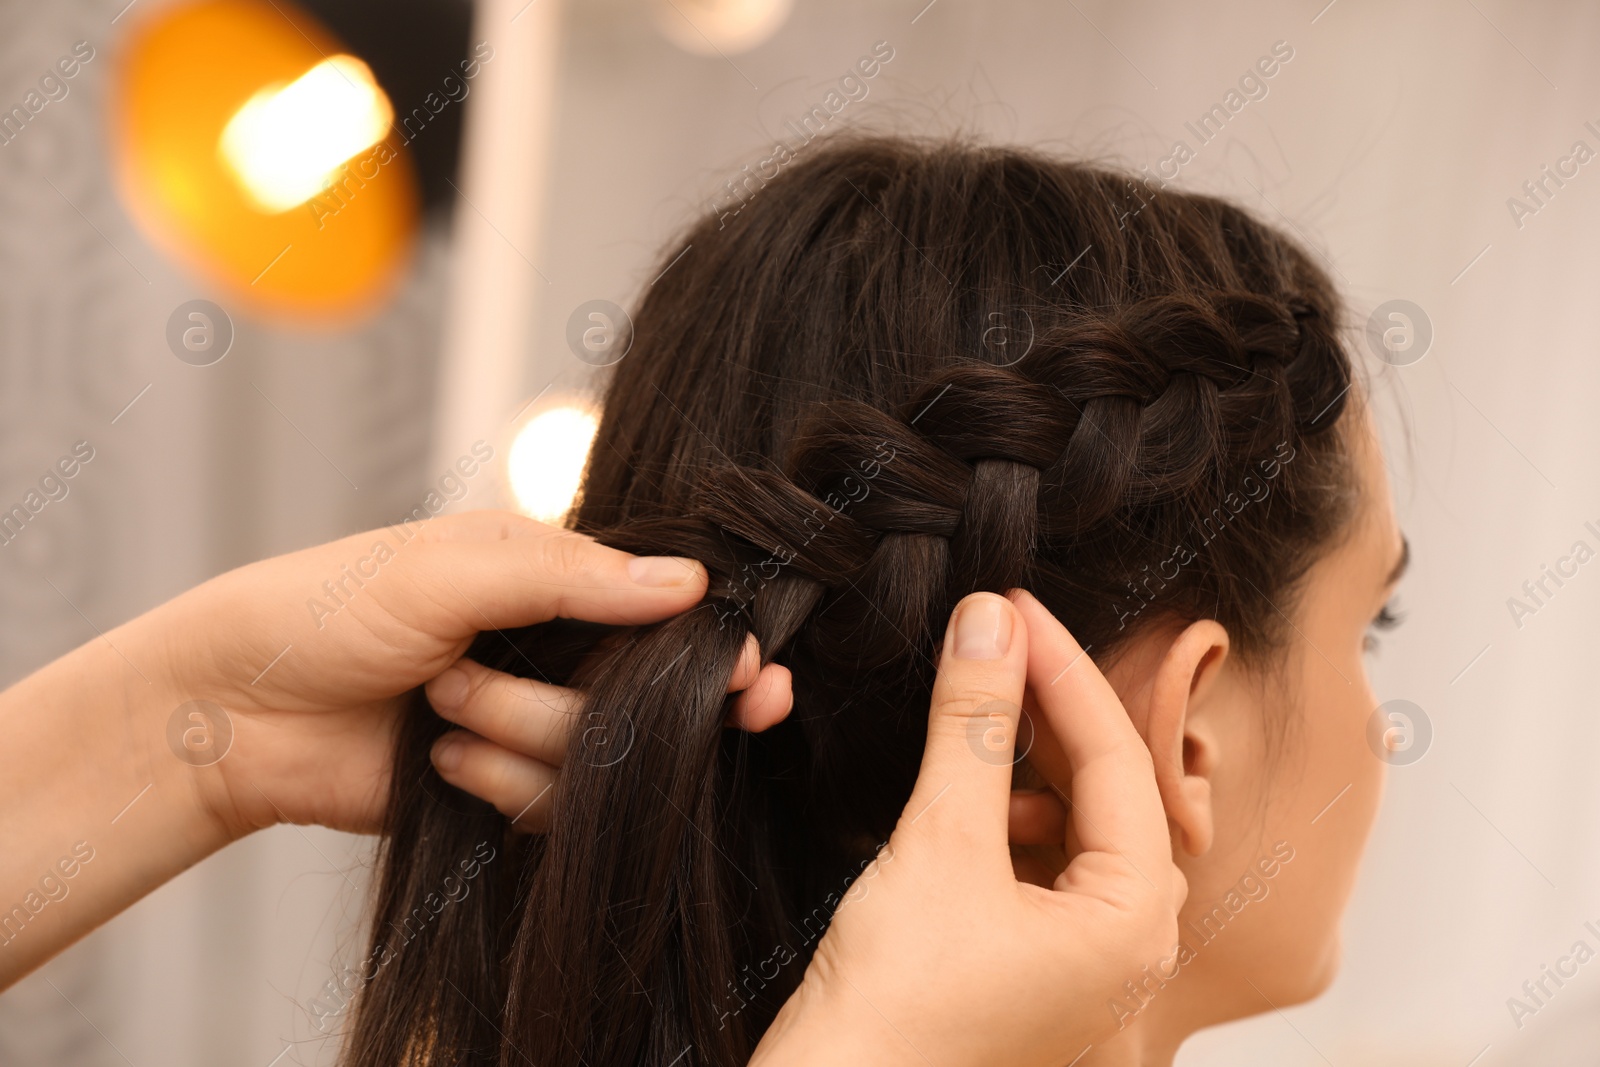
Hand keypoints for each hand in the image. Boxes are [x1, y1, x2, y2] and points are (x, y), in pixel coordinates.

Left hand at [136, 510, 788, 839]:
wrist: (234, 712)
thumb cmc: (328, 610)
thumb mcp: (450, 567)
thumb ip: (574, 576)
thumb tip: (692, 582)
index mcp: (550, 573)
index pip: (664, 604)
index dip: (716, 641)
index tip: (757, 673)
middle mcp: (554, 646)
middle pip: (652, 688)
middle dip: (653, 701)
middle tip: (729, 710)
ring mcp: (531, 718)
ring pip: (602, 751)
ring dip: (529, 733)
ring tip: (446, 707)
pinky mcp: (504, 786)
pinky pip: (556, 805)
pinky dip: (505, 786)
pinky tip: (444, 763)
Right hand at [752, 590, 1186, 1066]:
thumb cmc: (894, 1016)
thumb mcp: (937, 845)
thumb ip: (973, 726)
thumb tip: (990, 623)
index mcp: (1135, 922)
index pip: (1118, 760)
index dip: (1063, 669)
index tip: (1012, 606)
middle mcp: (1128, 946)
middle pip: (1111, 789)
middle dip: (1053, 709)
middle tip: (996, 638)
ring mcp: (1082, 963)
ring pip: (1077, 822)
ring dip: (1030, 757)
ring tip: (981, 704)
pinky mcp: (1033, 967)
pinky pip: (1044, 862)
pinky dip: (1008, 810)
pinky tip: (968, 787)